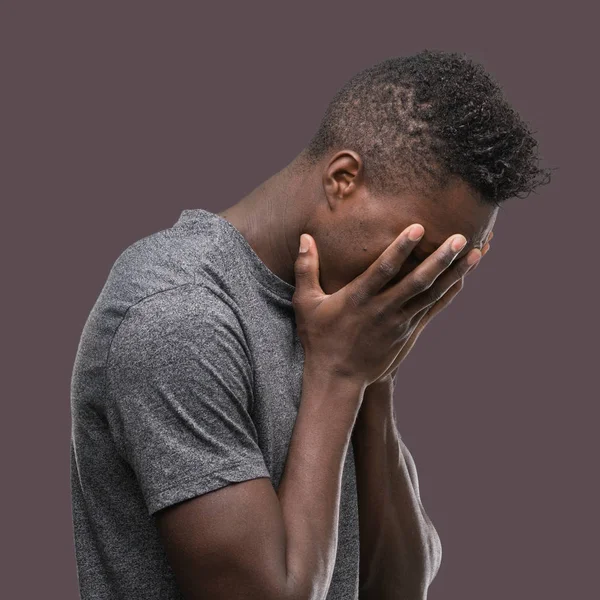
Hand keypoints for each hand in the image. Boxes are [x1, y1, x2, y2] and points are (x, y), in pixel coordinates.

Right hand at [292, 223, 487, 389]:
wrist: (337, 379)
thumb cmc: (320, 338)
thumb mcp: (306, 303)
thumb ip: (306, 268)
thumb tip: (305, 237)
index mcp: (358, 299)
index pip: (383, 269)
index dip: (401, 248)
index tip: (419, 228)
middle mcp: (382, 310)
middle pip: (416, 282)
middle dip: (440, 260)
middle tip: (462, 238)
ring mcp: (398, 324)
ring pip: (431, 295)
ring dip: (454, 274)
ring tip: (476, 253)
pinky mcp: (408, 334)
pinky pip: (432, 310)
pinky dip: (449, 294)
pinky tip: (463, 279)